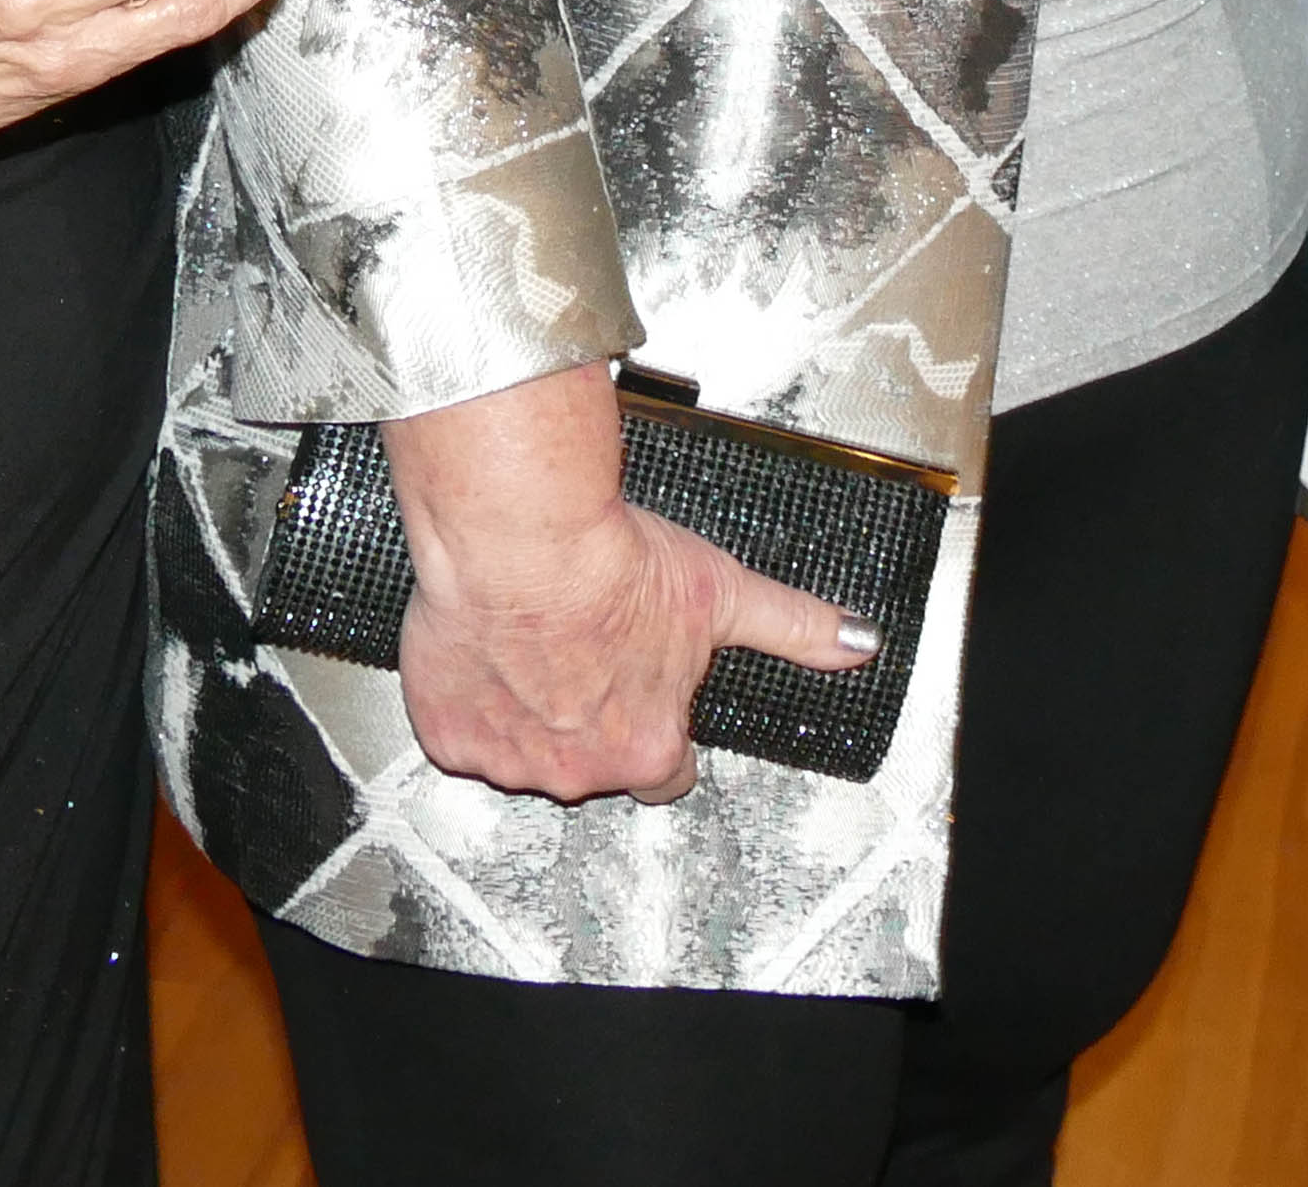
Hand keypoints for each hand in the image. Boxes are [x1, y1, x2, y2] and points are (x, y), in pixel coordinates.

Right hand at [384, 361, 875, 805]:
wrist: (525, 537)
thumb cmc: (615, 563)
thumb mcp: (724, 592)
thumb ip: (793, 627)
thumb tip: (857, 642)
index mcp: (648, 749)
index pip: (666, 771)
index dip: (657, 726)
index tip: (644, 688)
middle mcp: (580, 771)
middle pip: (592, 762)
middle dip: (591, 717)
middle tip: (589, 650)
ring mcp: (510, 762)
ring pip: (527, 752)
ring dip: (533, 711)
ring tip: (542, 643)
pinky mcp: (450, 738)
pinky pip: (464, 733)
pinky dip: (473, 702)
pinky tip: (494, 652)